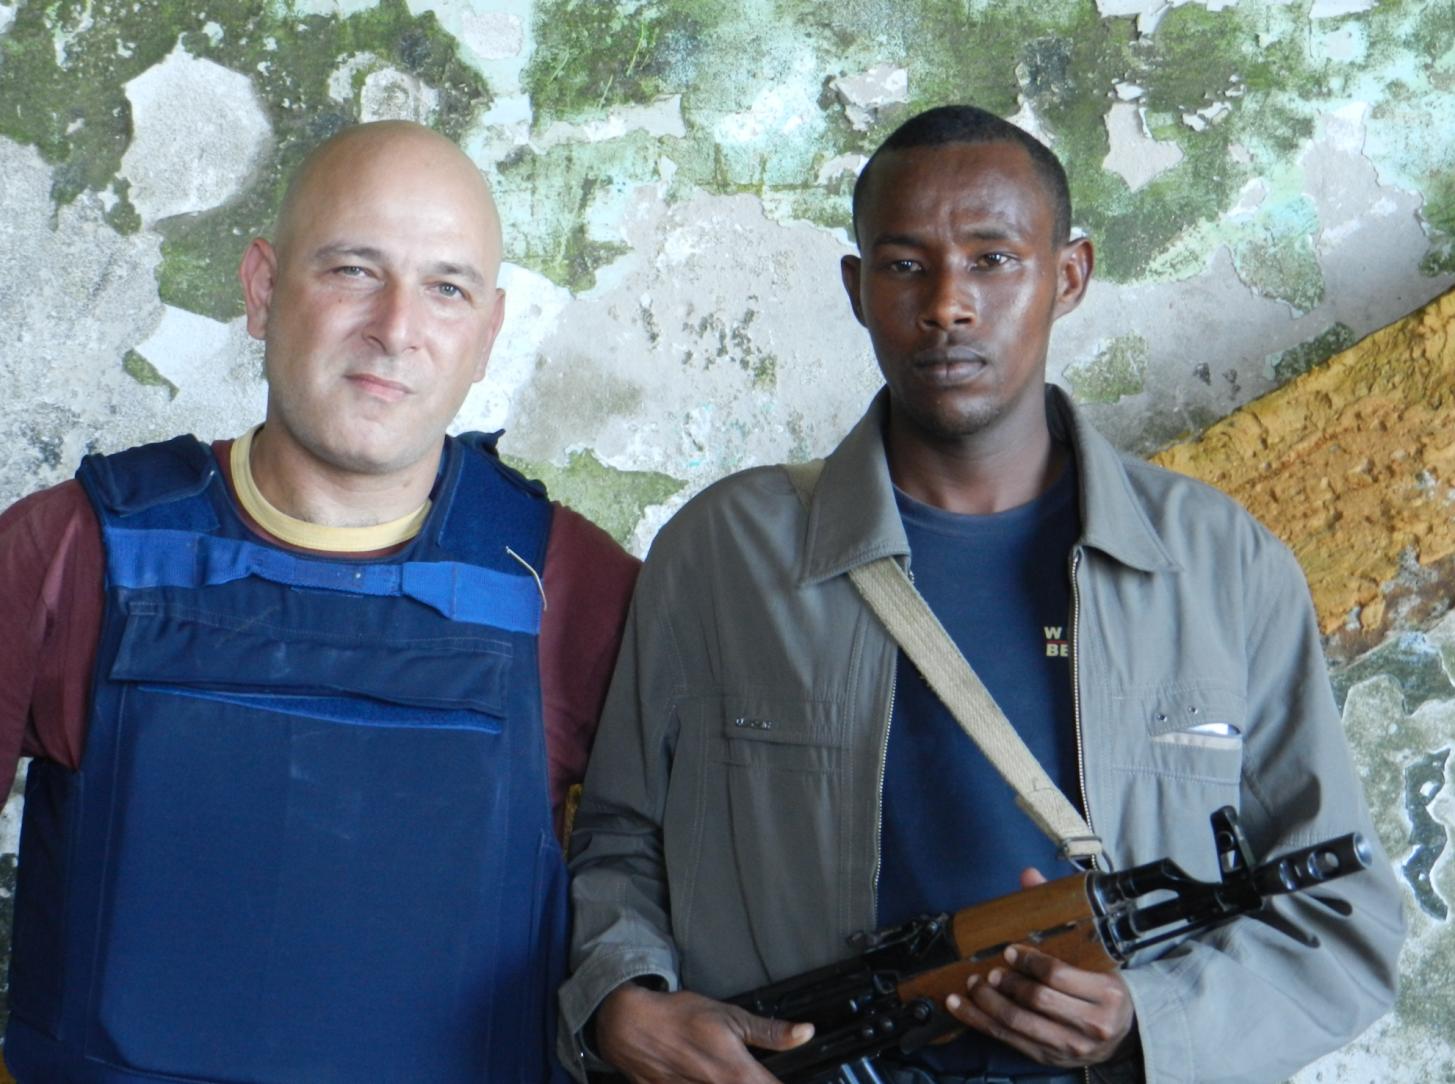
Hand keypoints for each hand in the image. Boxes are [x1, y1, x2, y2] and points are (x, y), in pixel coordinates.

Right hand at [594, 982, 812, 1083]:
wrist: (631, 1027)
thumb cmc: (682, 1017)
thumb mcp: (730, 1016)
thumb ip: (770, 1032)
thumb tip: (806, 1032)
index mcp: (739, 1075)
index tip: (798, 1077)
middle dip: (760, 1083)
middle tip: (757, 1074)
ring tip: (729, 1073)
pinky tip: (708, 1077)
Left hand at [943, 868, 1136, 1067]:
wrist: (1121, 1032)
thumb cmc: (1103, 987)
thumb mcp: (1095, 954)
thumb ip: (1062, 913)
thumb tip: (1029, 876)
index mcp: (1106, 993)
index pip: (1058, 975)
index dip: (1029, 961)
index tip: (1010, 950)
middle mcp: (1092, 1024)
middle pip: (1037, 1000)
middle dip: (1008, 982)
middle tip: (990, 970)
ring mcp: (1070, 1046)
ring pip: (1018, 1022)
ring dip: (988, 1002)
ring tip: (973, 984)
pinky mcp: (1049, 1057)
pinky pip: (1007, 1039)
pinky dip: (979, 1021)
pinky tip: (961, 1006)